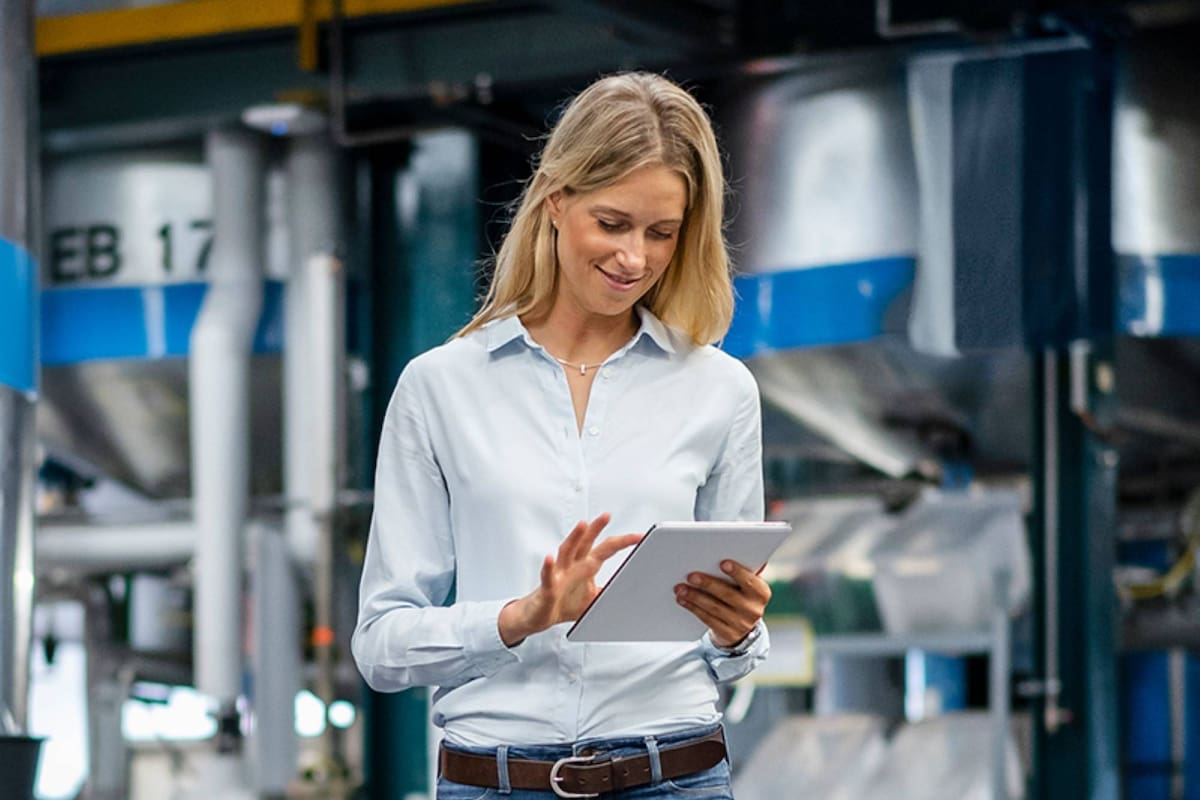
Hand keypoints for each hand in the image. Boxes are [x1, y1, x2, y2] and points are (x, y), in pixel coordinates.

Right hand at [498, 514, 642, 646]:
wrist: (539, 616)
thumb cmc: (564, 603)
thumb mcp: (593, 599)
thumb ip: (609, 592)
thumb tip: (630, 592)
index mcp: (585, 566)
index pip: (605, 549)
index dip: (621, 542)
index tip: (639, 536)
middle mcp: (571, 565)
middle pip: (584, 542)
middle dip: (595, 528)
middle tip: (607, 515)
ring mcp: (558, 574)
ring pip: (566, 552)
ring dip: (574, 537)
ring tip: (582, 525)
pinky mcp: (547, 587)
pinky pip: (547, 576)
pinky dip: (548, 566)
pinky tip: (549, 558)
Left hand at [674, 561, 770, 649]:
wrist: (742, 626)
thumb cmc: (740, 594)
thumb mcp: (746, 583)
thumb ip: (742, 569)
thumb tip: (728, 549)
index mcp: (761, 592)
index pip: (750, 581)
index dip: (737, 572)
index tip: (722, 562)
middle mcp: (754, 610)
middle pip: (728, 594)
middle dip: (707, 584)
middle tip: (690, 575)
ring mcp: (741, 624)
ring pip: (714, 608)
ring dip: (695, 596)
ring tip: (680, 587)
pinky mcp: (728, 634)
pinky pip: (708, 619)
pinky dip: (693, 608)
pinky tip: (682, 600)